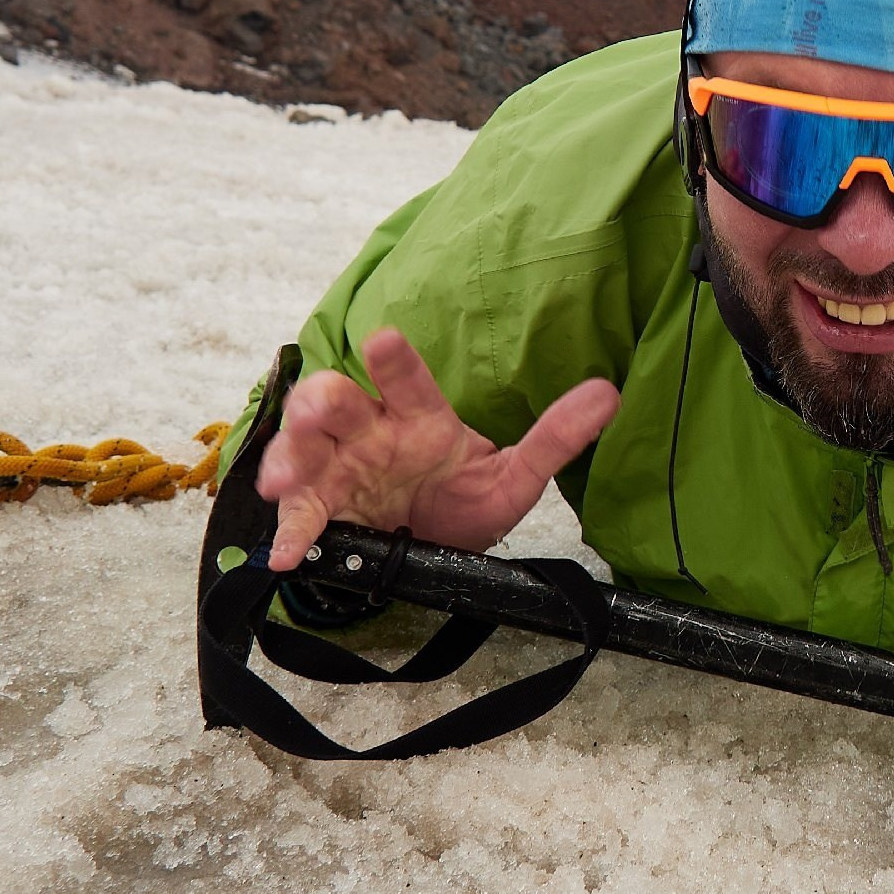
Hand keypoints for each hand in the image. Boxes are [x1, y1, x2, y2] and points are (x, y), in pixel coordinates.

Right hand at [255, 327, 618, 572]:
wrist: (434, 546)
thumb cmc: (464, 500)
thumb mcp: (513, 477)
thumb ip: (555, 438)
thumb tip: (610, 394)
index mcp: (417, 417)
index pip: (405, 380)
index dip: (393, 361)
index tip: (383, 341)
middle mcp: (372, 434)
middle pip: (338, 402)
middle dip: (324, 401)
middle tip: (323, 408)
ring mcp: (341, 470)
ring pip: (304, 448)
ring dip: (290, 456)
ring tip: (284, 478)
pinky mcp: (323, 510)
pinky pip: (301, 516)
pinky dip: (291, 532)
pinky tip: (285, 552)